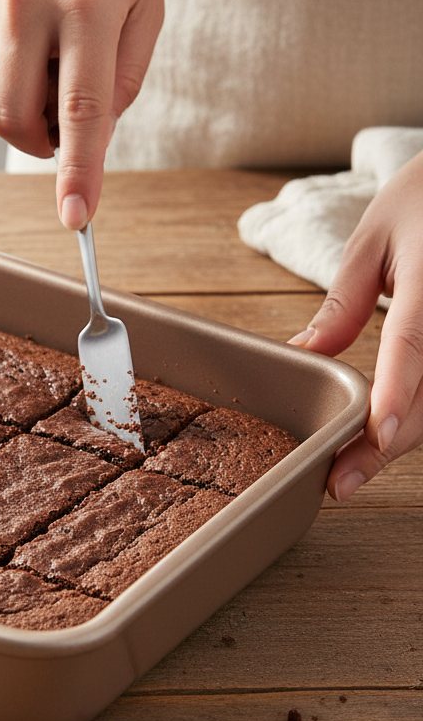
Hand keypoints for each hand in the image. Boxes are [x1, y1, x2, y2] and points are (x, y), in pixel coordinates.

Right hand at [0, 0, 162, 227]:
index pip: (82, 109)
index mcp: (89, 3)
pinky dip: (8, 74)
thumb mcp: (147, 0)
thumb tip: (92, 136)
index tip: (76, 216)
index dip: (78, 170)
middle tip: (63, 123)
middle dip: (40, 145)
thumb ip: (125, 75)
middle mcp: (30, 5)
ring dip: (26, 106)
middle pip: (16, 119)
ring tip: (51, 54)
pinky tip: (26, 32)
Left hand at [289, 149, 422, 499]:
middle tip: (340, 481)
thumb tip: (307, 351)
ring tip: (351, 473)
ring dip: (401, 439)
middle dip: (387, 444)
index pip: (416, 343)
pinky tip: (381, 438)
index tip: (380, 433)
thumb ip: (345, 301)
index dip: (399, 390)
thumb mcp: (374, 239)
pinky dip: (416, 414)